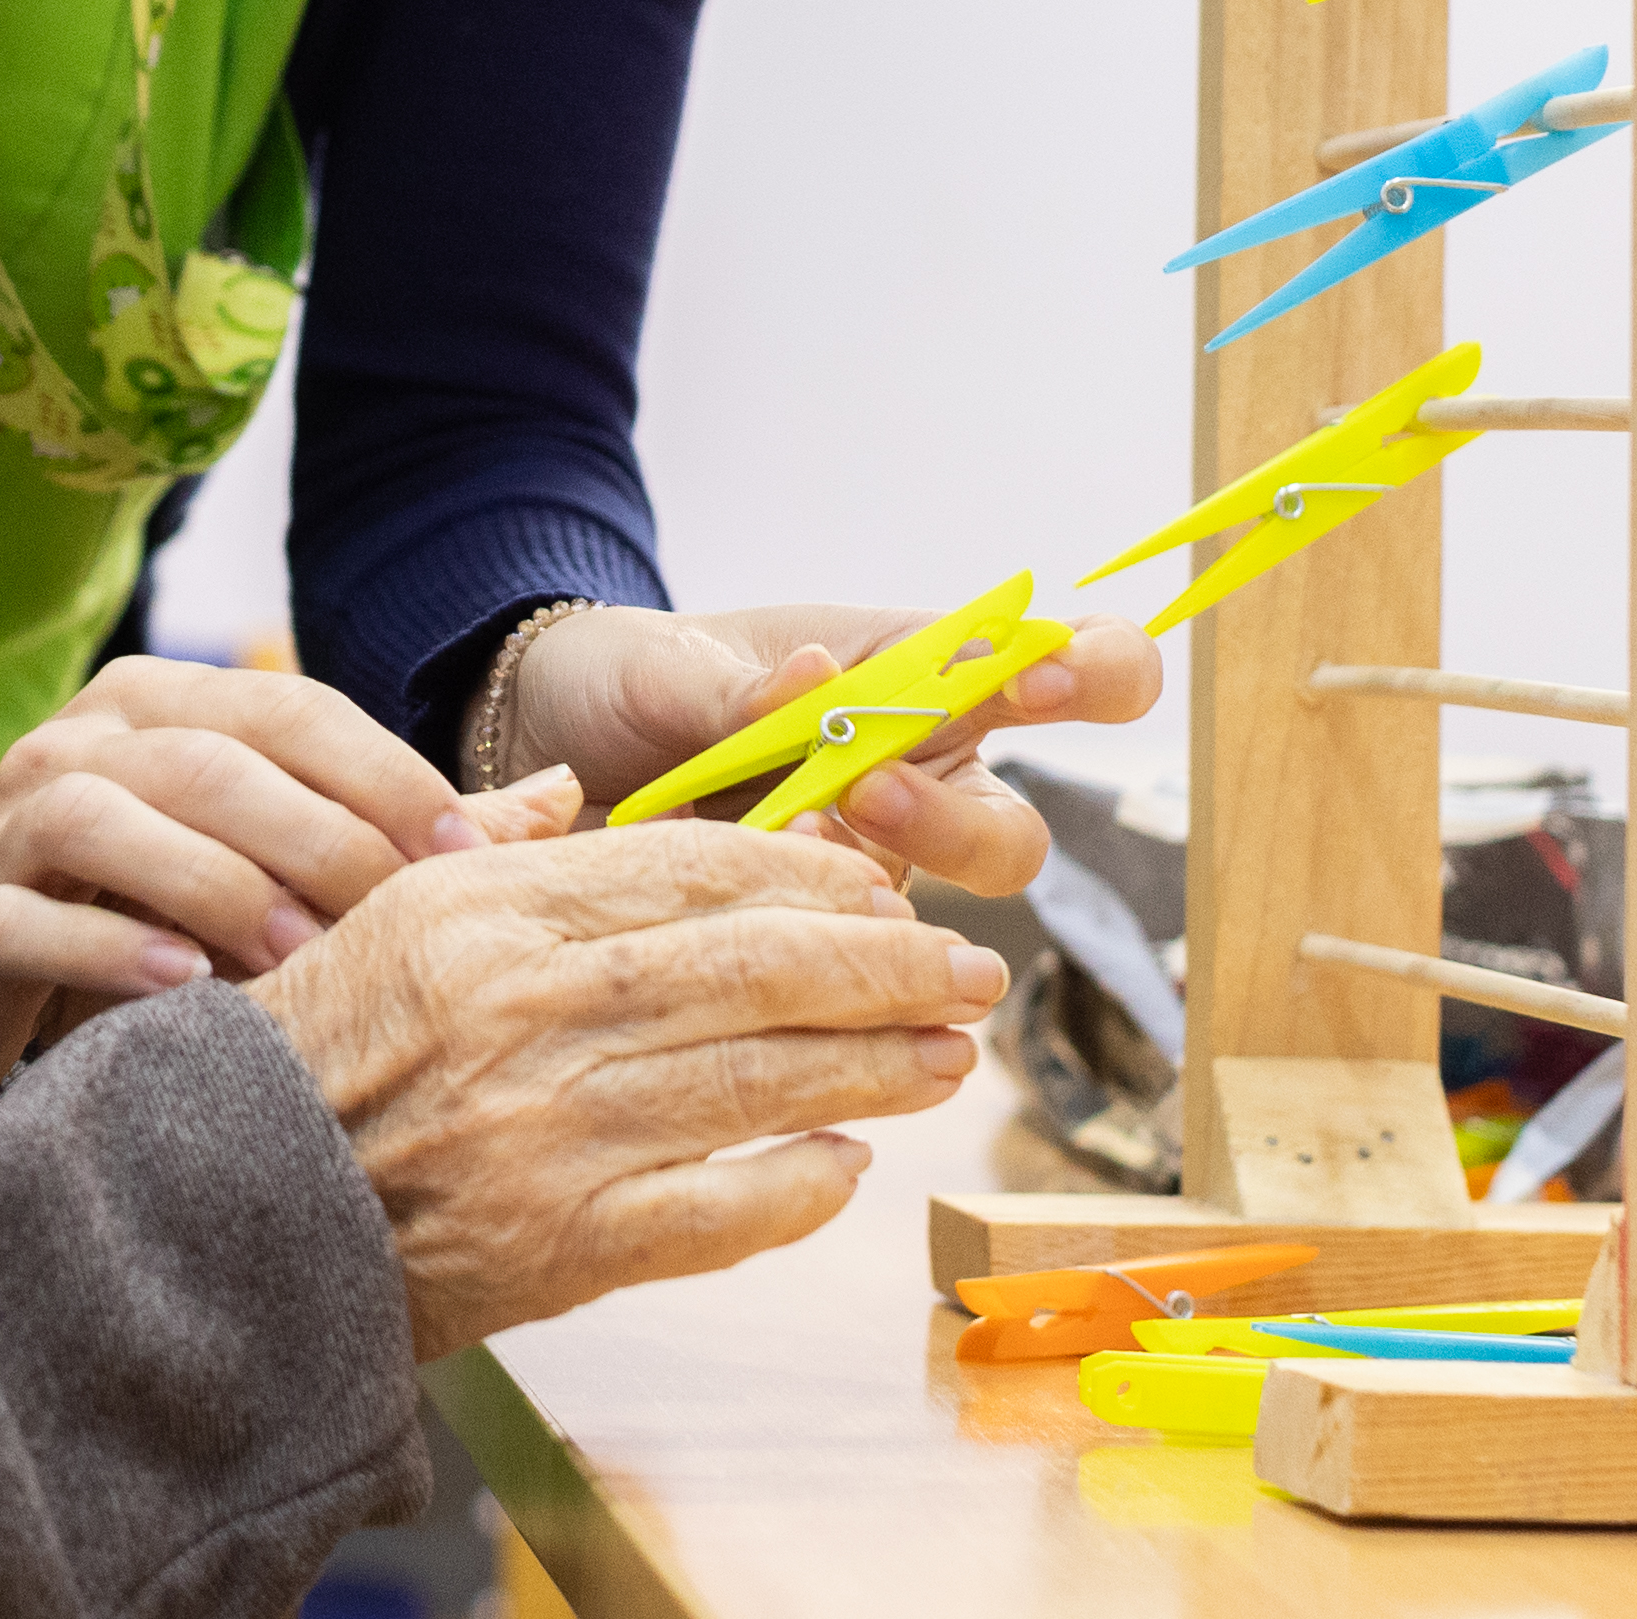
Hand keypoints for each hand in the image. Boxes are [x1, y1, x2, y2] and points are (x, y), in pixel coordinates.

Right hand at [0, 657, 489, 1103]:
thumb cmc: (110, 908)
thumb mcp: (242, 857)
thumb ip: (385, 831)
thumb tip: (553, 806)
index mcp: (165, 706)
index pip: (294, 712)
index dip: (385, 773)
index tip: (472, 854)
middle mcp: (86, 740)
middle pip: (219, 760)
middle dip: (323, 836)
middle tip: (407, 925)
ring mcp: (12, 821)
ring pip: (123, 821)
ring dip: (223, 887)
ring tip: (302, 963)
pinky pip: (36, 919)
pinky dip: (109, 949)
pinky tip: (179, 989)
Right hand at [248, 815, 1010, 1359]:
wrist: (220, 1212)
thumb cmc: (309, 1053)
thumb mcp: (387, 911)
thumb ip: (498, 847)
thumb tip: (584, 790)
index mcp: (492, 909)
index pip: (694, 869)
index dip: (812, 879)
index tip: (884, 888)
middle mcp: (532, 1008)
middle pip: (756, 968)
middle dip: (886, 967)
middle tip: (969, 968)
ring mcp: (554, 1130)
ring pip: (762, 1080)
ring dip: (876, 1066)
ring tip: (948, 1052)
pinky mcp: (564, 1245)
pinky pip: (721, 1211)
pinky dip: (795, 1186)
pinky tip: (848, 1162)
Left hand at [499, 604, 1162, 900]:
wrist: (544, 751)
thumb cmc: (637, 680)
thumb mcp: (674, 662)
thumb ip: (743, 683)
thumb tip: (822, 676)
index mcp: (920, 675)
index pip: (1065, 668)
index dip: (1092, 676)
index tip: (1042, 681)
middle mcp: (918, 782)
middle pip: (1013, 841)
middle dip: (955, 829)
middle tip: (868, 791)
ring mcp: (866, 875)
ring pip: (938, 928)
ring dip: (866, 895)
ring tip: (777, 848)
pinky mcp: (806, 944)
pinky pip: (836, 975)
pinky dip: (785, 948)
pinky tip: (719, 910)